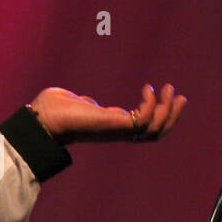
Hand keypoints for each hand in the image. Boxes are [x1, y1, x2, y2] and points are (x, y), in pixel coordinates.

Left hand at [29, 83, 185, 143]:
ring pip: (154, 130)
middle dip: (171, 116)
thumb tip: (87, 100)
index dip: (154, 113)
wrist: (42, 117)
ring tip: (171, 91)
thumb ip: (87, 103)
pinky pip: (144, 120)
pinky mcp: (115, 125)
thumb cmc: (52, 109)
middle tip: (179, 96)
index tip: (157, 92)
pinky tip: (148, 89)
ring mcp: (117, 130)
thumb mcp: (77, 102)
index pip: (140, 127)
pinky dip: (151, 105)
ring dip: (168, 111)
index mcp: (110, 126)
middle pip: (154, 133)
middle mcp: (117, 131)